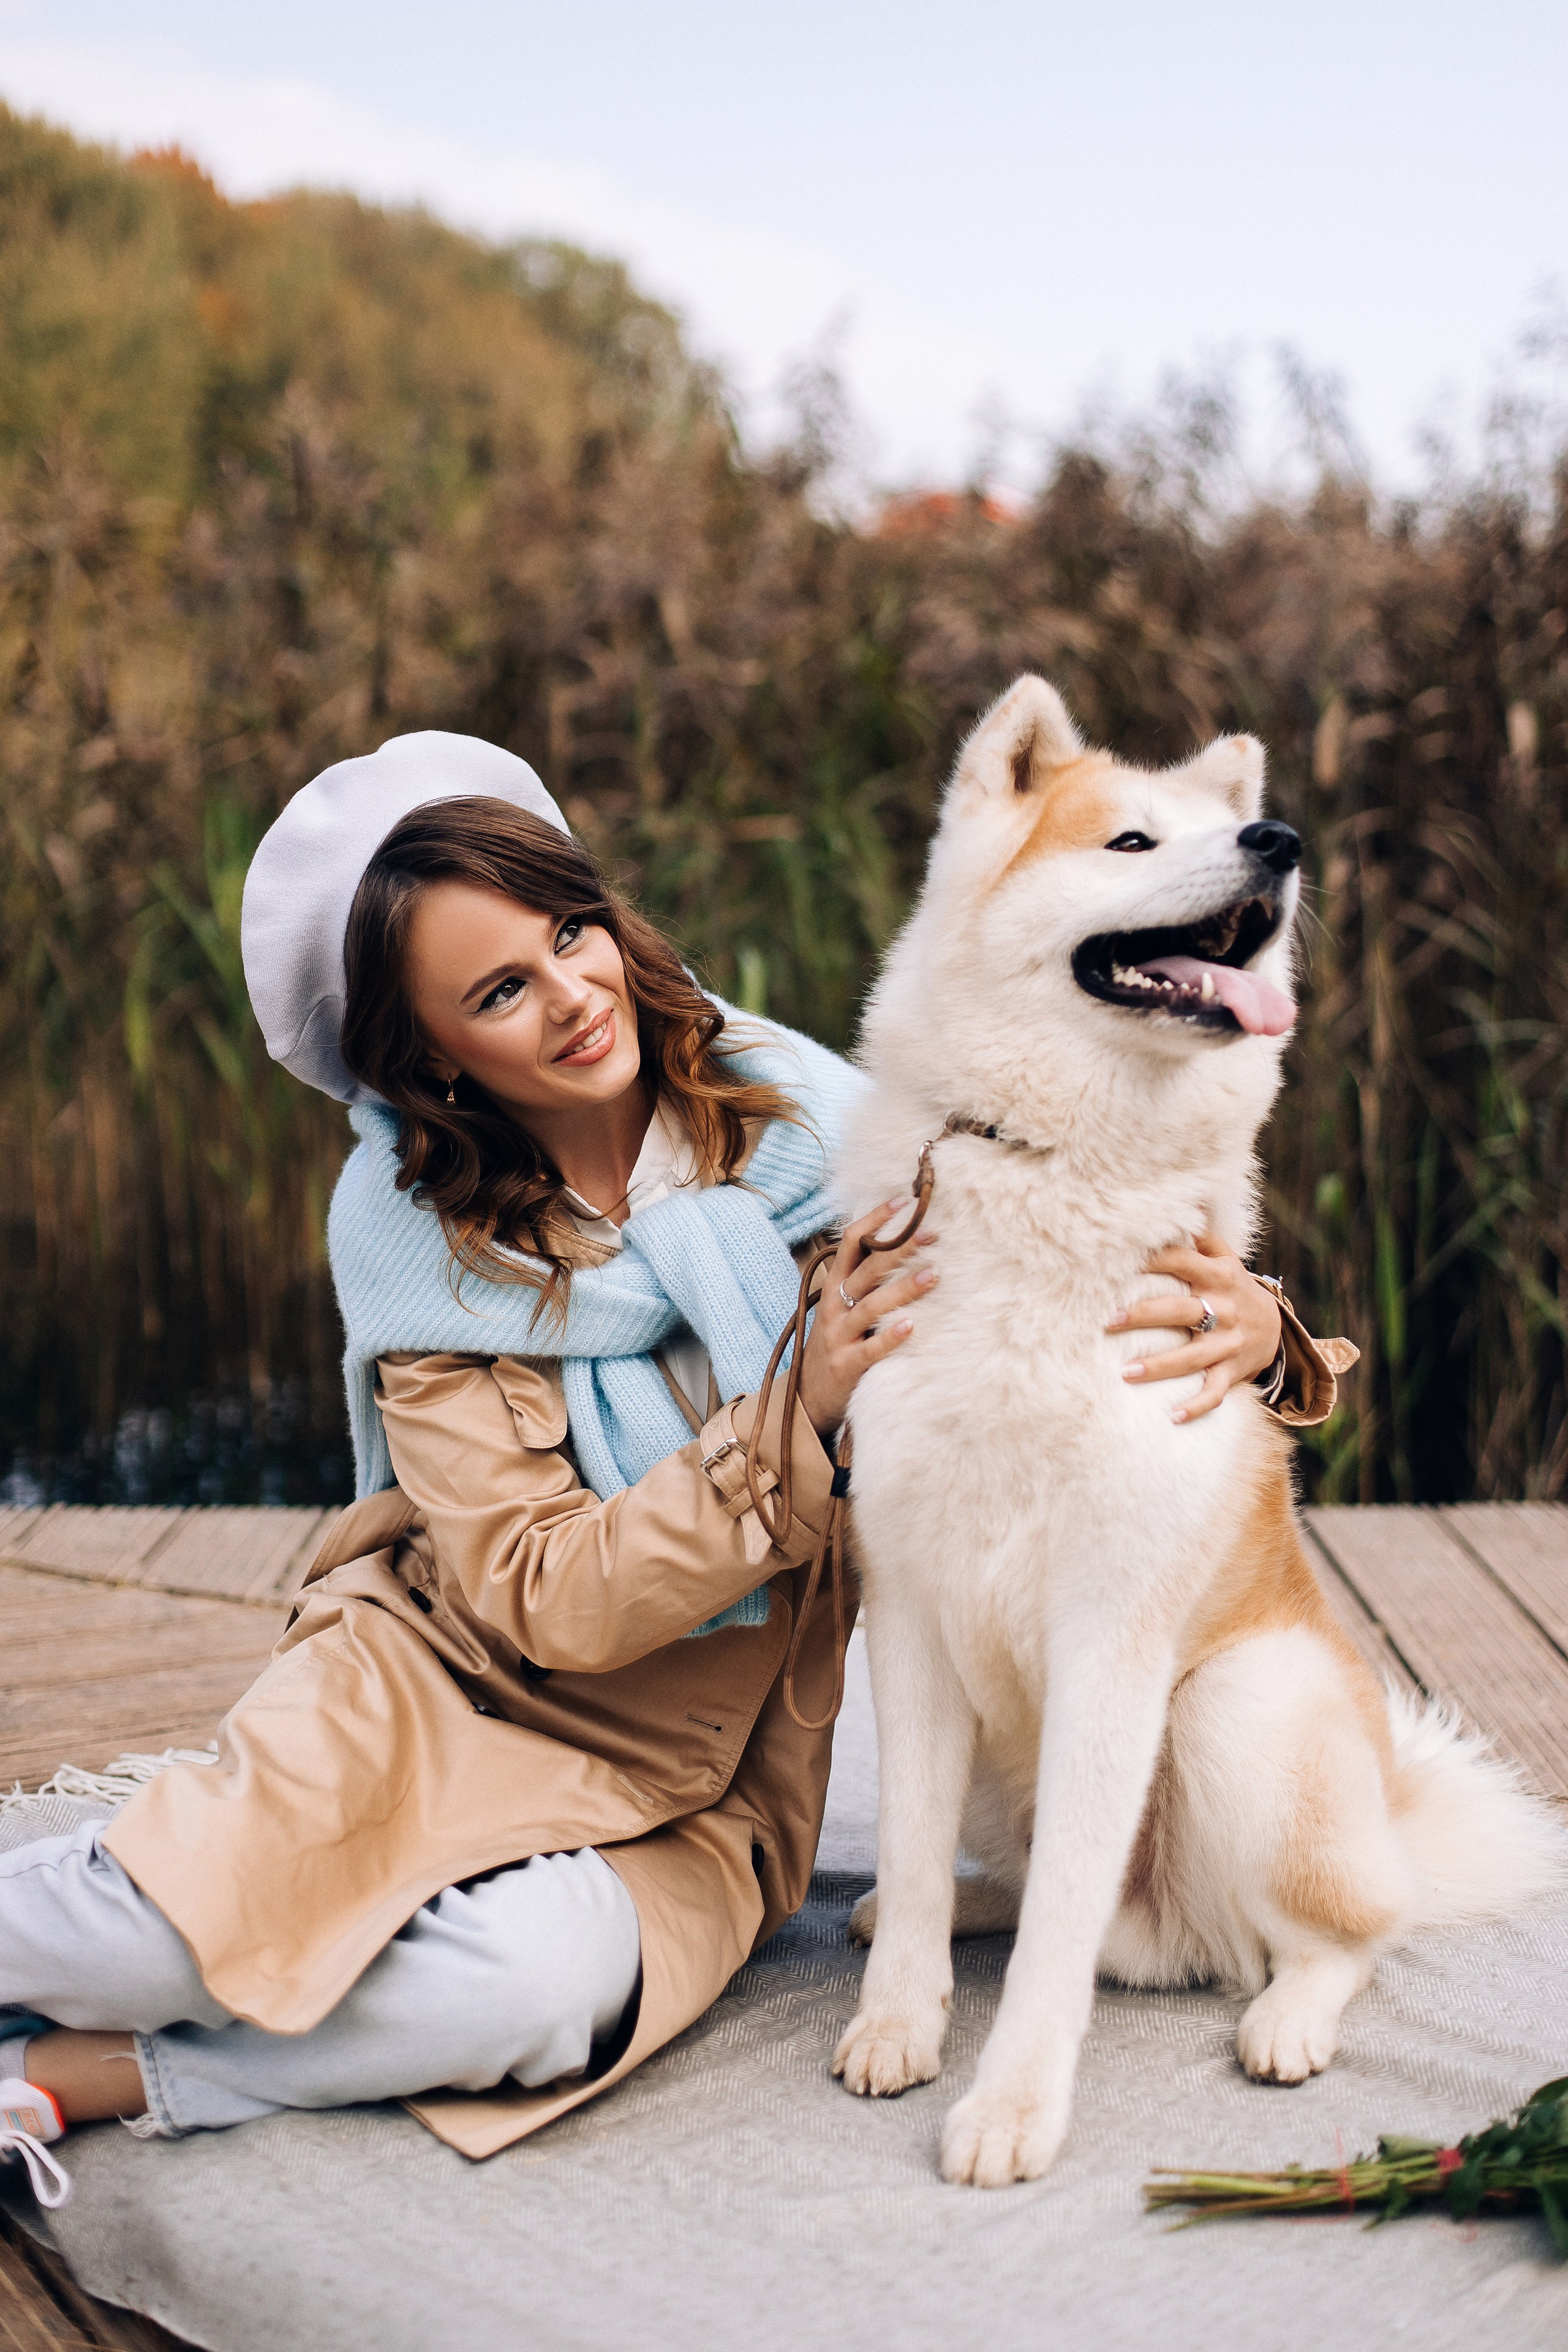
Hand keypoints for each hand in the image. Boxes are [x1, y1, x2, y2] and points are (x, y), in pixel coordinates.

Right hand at [796, 1200, 939, 1437]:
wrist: (808, 1396)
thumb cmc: (836, 1342)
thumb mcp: (842, 1306)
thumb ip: (864, 1278)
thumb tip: (902, 1243)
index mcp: (834, 1285)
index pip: (851, 1242)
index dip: (875, 1219)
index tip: (905, 1201)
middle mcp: (834, 1306)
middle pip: (866, 1269)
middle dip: (898, 1249)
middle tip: (931, 1233)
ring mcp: (838, 1336)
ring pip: (870, 1306)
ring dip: (903, 1289)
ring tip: (933, 1275)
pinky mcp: (847, 1365)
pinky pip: (870, 1349)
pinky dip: (891, 1337)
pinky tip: (912, 1325)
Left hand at [1106, 1233, 1280, 1424]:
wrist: (1276, 1327)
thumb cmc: (1232, 1287)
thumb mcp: (1224, 1259)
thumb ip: (1199, 1237)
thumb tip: (1174, 1206)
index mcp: (1217, 1276)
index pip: (1181, 1262)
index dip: (1152, 1259)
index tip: (1116, 1261)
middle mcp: (1223, 1308)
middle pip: (1181, 1310)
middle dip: (1144, 1315)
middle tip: (1108, 1320)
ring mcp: (1228, 1343)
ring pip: (1192, 1356)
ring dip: (1159, 1366)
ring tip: (1125, 1372)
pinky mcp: (1232, 1370)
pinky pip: (1215, 1391)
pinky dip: (1197, 1405)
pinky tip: (1172, 1417)